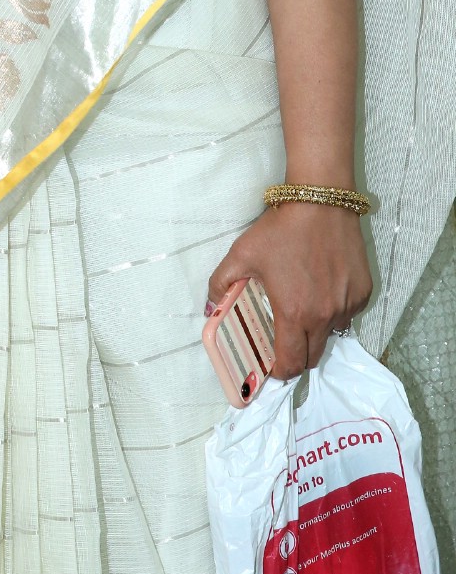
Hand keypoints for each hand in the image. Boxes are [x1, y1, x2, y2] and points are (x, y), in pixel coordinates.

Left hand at [207, 203, 371, 379]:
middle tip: (285, 339)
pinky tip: (323, 288)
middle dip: (297, 356)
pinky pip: (347, 314)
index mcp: (294, 313)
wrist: (321, 203)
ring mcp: (347, 305)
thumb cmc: (280, 230)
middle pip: (313, 357)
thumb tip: (210, 306)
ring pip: (332, 334)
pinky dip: (334, 310)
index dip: (280, 370)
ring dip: (317, 331)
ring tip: (303, 306)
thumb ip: (221, 282)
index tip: (273, 364)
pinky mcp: (363, 292)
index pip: (291, 362)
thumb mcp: (242, 254)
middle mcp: (325, 316)